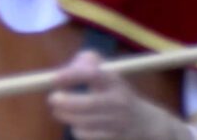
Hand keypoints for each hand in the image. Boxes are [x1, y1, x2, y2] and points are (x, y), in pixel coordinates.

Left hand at [49, 51, 190, 139]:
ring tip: (60, 110)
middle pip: (88, 104)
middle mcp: (118, 101)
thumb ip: (91, 63)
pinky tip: (77, 123)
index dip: (73, 75)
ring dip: (66, 116)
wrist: (143, 123)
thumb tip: (72, 64)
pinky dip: (76, 129)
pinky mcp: (111, 137)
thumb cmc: (118, 95)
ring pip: (83, 122)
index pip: (95, 75)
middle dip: (65, 102)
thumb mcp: (110, 76)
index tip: (55, 77)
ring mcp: (115, 122)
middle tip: (52, 98)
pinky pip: (85, 135)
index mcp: (116, 82)